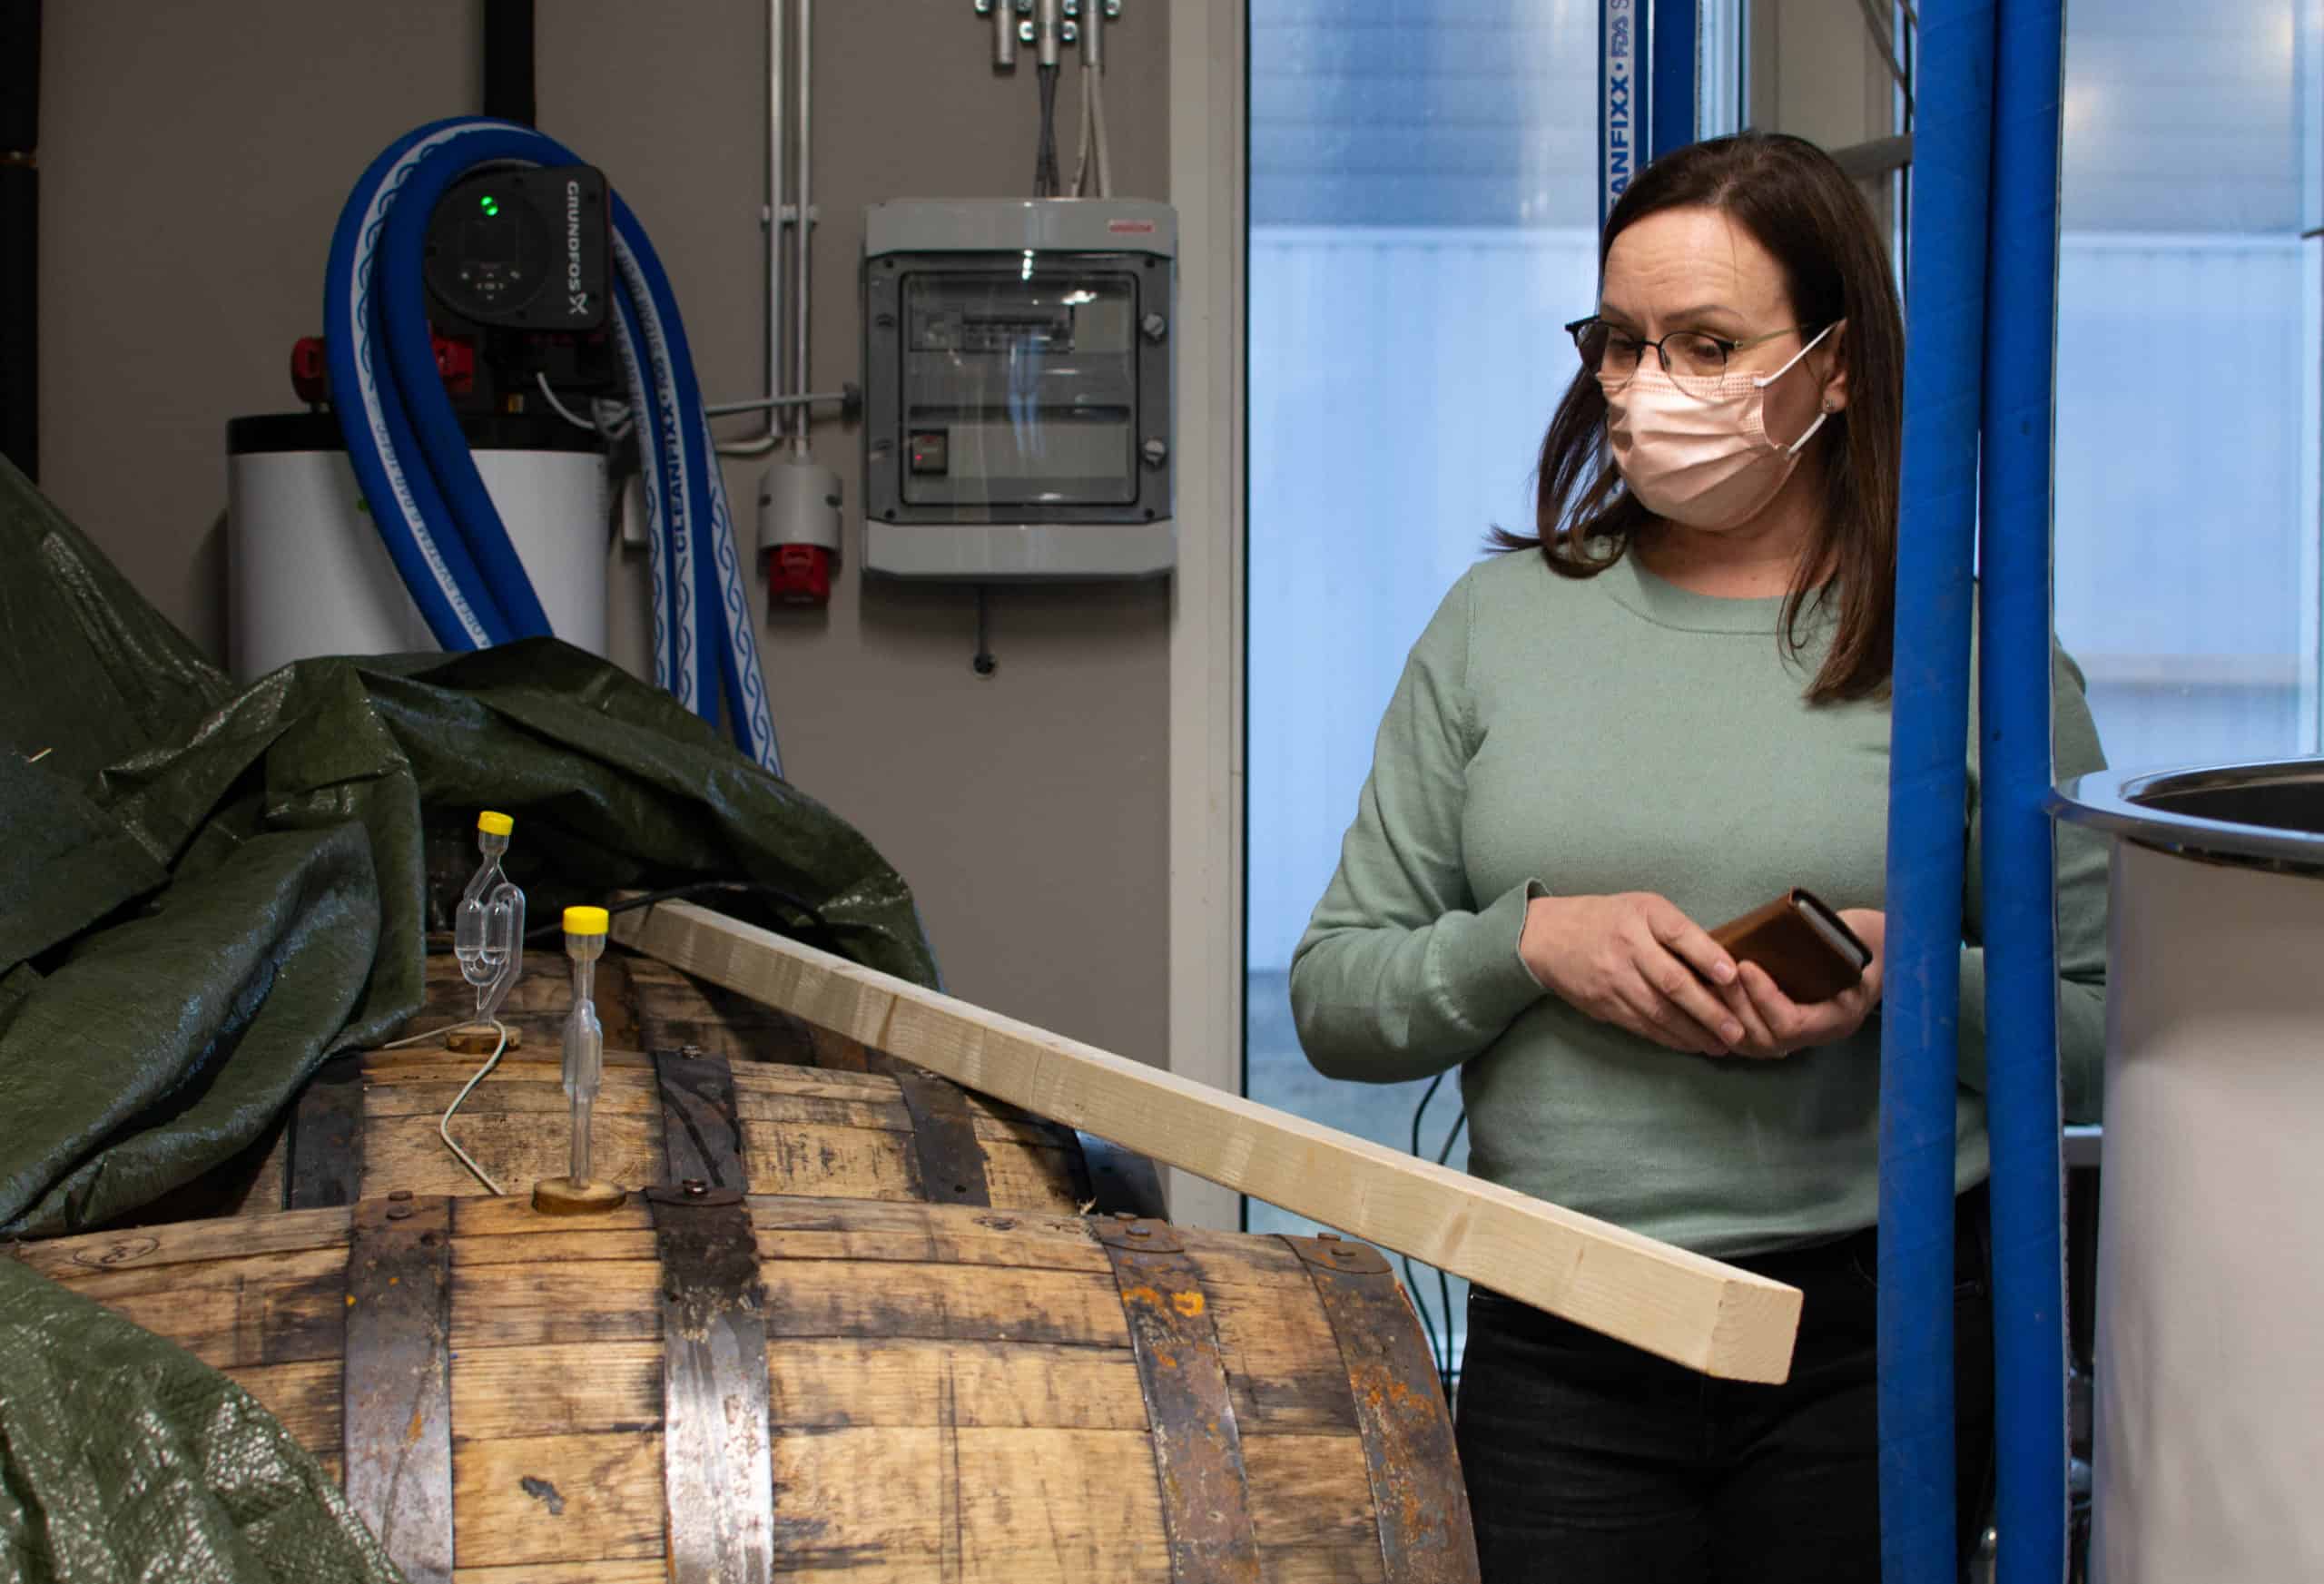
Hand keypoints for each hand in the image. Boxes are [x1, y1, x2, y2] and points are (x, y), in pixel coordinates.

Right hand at [1519, 892, 1746, 1055]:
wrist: (1548, 937)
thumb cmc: (1607, 919)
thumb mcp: (1642, 908)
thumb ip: (1676, 932)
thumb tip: (1720, 967)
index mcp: (1642, 914)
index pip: (1679, 934)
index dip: (1707, 955)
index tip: (1733, 975)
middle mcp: (1628, 946)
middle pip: (1672, 982)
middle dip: (1708, 1010)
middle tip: (1736, 1031)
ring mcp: (1614, 978)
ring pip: (1659, 1011)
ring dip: (1693, 1032)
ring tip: (1722, 1045)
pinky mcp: (1604, 1003)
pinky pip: (1642, 1025)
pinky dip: (1669, 1038)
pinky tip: (1691, 1044)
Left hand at [1717, 909, 1886, 1057]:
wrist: (1880, 953)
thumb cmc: (1863, 940)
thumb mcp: (1853, 939)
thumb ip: (1829, 941)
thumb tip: (1793, 929)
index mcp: (1840, 1017)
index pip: (1792, 1024)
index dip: (1764, 998)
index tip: (1746, 966)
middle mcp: (1820, 1035)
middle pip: (1766, 1040)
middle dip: (1736, 1006)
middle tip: (1716, 974)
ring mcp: (1803, 1038)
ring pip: (1753, 1045)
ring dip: (1726, 1015)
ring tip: (1708, 984)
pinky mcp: (1786, 1031)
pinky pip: (1750, 1038)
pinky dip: (1727, 1022)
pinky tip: (1709, 1000)